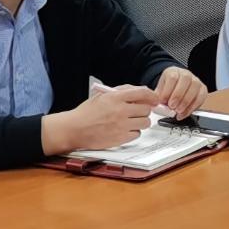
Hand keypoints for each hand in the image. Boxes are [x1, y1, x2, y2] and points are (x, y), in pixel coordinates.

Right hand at [43, 83, 165, 154]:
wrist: (74, 129)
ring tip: (131, 122)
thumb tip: (140, 90)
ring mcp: (121, 125)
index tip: (154, 99)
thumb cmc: (86, 112)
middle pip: (146, 109)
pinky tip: (124, 130)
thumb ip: (121, 91)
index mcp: (115, 97)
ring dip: (140, 122)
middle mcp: (120, 111)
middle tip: (137, 112)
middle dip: (144, 110)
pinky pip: (137, 134)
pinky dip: (133, 132)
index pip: (142, 93)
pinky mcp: (120, 138)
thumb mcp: (102, 95)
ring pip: (145, 122)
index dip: (152, 96)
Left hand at [152, 67, 205, 117]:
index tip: (163, 101)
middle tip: (172, 106)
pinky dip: (192, 107)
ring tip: (178, 111)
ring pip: (195, 87)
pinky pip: (201, 97)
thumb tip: (156, 105)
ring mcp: (196, 81)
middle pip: (185, 80)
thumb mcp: (160, 89)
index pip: (172, 77)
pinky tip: (184, 113)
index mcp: (174, 71)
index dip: (168, 90)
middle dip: (178, 95)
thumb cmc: (168, 88)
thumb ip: (158, 96)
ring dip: (186, 102)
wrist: (176, 86)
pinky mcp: (202, 89)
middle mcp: (186, 74)